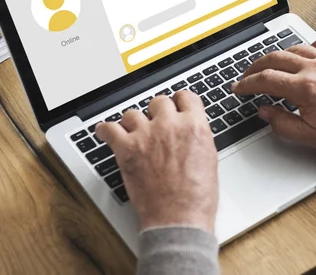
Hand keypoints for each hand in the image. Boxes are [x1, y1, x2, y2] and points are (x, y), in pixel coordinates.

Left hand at [96, 91, 217, 231]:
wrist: (179, 218)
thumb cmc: (196, 196)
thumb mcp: (209, 158)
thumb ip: (197, 137)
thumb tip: (189, 130)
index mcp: (194, 125)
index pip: (185, 96)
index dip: (180, 102)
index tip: (176, 106)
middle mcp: (170, 125)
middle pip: (159, 102)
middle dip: (158, 112)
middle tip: (156, 124)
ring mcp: (147, 135)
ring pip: (133, 113)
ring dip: (134, 122)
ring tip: (133, 132)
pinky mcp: (127, 149)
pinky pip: (109, 129)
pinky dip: (106, 130)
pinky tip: (106, 132)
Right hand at [233, 36, 315, 154]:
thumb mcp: (311, 136)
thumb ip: (282, 123)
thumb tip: (264, 111)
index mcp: (304, 88)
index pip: (265, 80)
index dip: (247, 84)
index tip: (239, 87)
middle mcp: (315, 68)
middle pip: (275, 58)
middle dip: (255, 66)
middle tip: (247, 74)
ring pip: (295, 48)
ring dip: (278, 55)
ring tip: (269, 64)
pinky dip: (308, 45)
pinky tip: (305, 53)